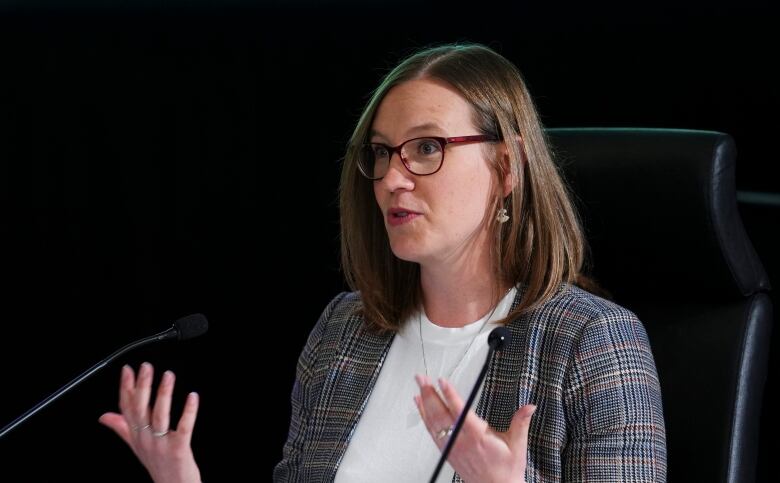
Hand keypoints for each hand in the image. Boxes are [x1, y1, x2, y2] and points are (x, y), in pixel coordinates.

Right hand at [98, 362, 201, 482]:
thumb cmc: (158, 465)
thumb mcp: (136, 446)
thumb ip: (122, 428)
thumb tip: (104, 416)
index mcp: (136, 436)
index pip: (127, 408)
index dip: (126, 388)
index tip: (127, 369)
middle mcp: (146, 439)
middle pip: (140, 410)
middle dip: (142, 386)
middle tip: (146, 366)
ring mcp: (161, 445)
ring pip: (160, 416)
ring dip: (163, 394)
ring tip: (168, 375)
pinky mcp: (179, 449)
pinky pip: (183, 428)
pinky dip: (188, 412)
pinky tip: (193, 397)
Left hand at [414, 374, 535, 482]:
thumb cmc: (506, 470)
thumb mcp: (517, 445)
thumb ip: (520, 422)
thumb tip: (529, 407)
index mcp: (478, 437)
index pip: (460, 412)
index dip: (450, 395)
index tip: (442, 382)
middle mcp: (462, 442)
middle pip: (442, 415)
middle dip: (431, 394)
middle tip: (423, 378)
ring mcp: (452, 447)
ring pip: (434, 422)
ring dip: (425, 403)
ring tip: (420, 386)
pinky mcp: (447, 452)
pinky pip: (432, 432)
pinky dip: (424, 417)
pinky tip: (420, 406)